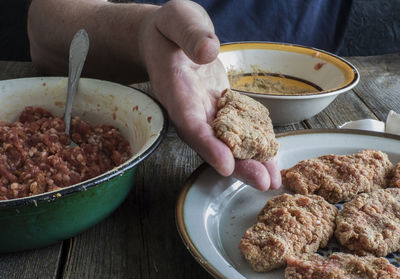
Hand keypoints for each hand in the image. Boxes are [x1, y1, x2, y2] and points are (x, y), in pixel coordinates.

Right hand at [138, 0, 280, 189]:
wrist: (166, 41)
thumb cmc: (170, 27)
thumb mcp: (178, 18)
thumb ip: (190, 33)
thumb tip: (207, 51)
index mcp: (176, 88)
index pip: (189, 121)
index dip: (206, 144)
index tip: (225, 164)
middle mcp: (189, 108)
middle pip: (210, 142)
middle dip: (236, 164)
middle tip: (261, 183)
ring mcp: (205, 111)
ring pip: (225, 141)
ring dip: (248, 161)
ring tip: (272, 179)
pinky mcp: (219, 109)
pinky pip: (236, 130)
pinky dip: (253, 144)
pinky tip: (271, 159)